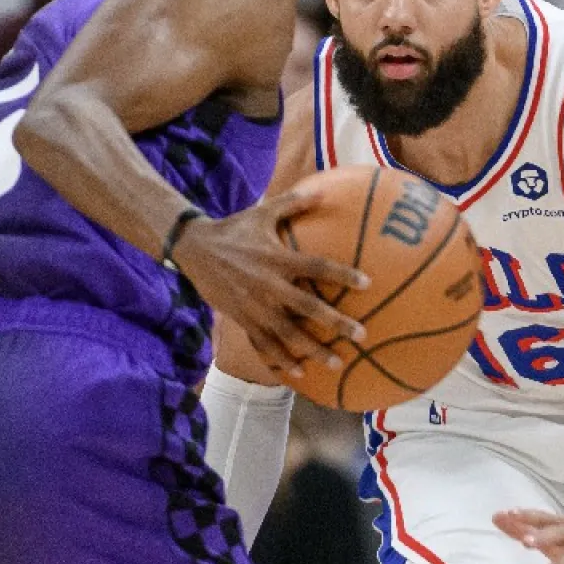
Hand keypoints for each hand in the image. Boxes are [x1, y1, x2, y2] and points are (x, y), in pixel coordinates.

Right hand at [173, 189, 369, 376]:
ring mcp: (255, 306)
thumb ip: (292, 202)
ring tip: (336, 362)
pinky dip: (281, 359)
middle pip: (308, 308)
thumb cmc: (234, 229)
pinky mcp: (243, 319)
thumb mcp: (262, 213)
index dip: (342, 275)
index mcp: (278, 259)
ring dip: (313, 350)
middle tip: (361, 334)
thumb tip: (322, 190)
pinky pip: (264, 343)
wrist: (195, 249)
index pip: (316, 267)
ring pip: (288, 334)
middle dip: (335, 323)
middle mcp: (269, 285)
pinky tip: (300, 373)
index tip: (367, 283)